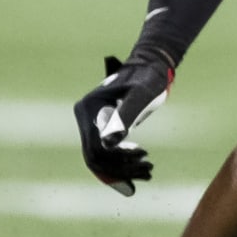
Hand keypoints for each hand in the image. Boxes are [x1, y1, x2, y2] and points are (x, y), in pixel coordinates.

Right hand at [72, 52, 171, 196]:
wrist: (151, 65)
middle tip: (149, 170)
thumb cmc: (148, 78)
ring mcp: (91, 122)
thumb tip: (109, 144)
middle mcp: (85, 117)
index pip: (95, 148)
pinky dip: (122, 163)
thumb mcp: (140, 95)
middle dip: (121, 168)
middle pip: (95, 156)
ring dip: (123, 169)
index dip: (117, 162)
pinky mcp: (102, 127)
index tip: (143, 164)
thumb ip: (125, 116)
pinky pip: (106, 152)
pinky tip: (141, 166)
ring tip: (149, 170)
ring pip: (100, 158)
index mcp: (88, 109)